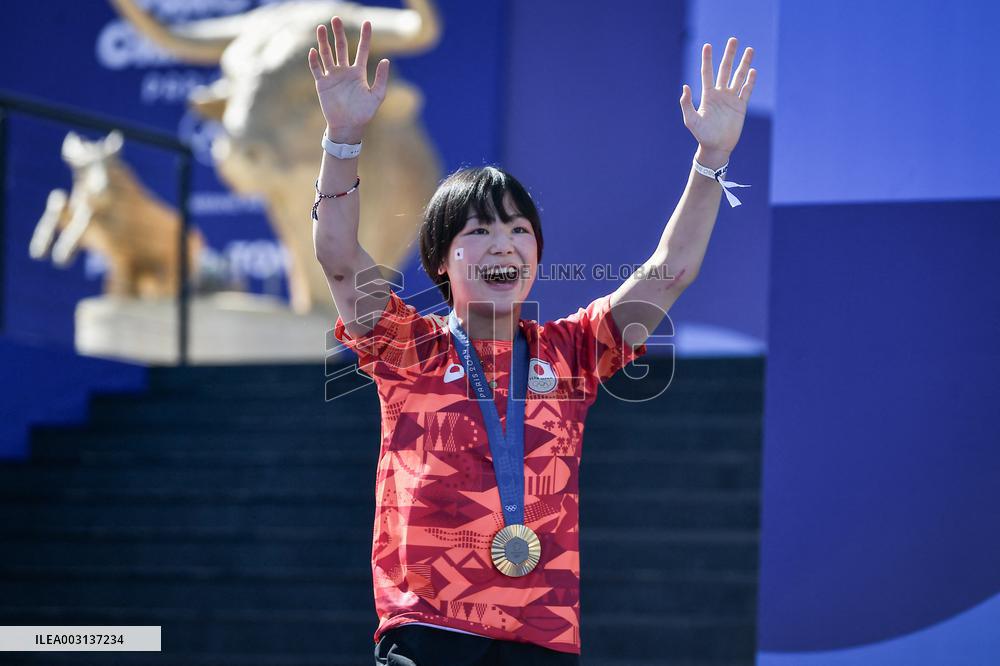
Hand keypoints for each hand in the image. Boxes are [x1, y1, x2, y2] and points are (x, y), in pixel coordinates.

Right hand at [308, 16, 389, 140]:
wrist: (348, 127)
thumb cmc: (364, 113)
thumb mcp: (377, 96)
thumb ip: (381, 78)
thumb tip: (387, 60)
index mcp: (359, 72)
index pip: (363, 50)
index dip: (365, 36)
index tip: (367, 22)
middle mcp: (345, 71)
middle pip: (342, 47)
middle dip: (339, 33)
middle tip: (337, 18)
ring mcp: (333, 76)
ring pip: (327, 54)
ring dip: (324, 42)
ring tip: (322, 27)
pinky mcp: (322, 84)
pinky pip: (317, 69)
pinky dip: (314, 60)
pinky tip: (313, 51)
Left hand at [680, 38, 756, 155]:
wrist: (716, 147)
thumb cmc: (702, 135)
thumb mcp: (690, 120)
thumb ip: (686, 104)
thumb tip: (685, 87)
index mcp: (708, 95)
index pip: (707, 72)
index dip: (707, 59)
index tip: (707, 45)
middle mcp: (720, 94)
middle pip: (725, 69)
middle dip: (729, 55)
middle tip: (733, 39)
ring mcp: (731, 99)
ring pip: (738, 77)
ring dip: (744, 63)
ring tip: (749, 50)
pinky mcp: (741, 106)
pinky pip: (746, 90)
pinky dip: (750, 81)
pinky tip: (753, 71)